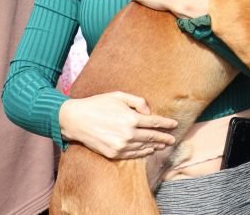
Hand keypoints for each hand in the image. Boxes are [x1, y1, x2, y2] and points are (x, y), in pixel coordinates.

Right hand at [59, 91, 177, 158]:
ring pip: (143, 147)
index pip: (155, 123)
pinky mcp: (112, 153)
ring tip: (162, 145)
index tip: (174, 125)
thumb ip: (138, 102)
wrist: (75, 120)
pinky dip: (142, 153)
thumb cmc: (98, 104)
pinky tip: (147, 150)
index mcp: (131, 118)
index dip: (167, 124)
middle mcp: (128, 134)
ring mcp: (120, 146)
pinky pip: (132, 154)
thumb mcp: (119, 96)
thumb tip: (149, 112)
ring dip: (155, 146)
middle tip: (172, 139)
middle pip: (152, 137)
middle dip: (164, 138)